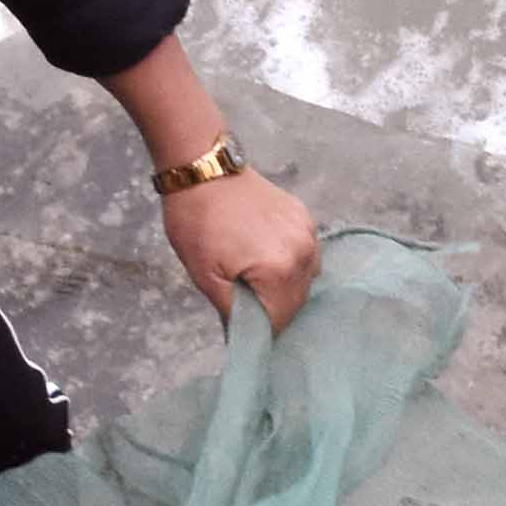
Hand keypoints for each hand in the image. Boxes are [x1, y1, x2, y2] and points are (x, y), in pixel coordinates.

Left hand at [163, 165, 320, 328]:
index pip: (279, 319)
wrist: (204, 170)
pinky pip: (307, 254)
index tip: (244, 325)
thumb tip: (244, 334)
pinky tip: (267, 255)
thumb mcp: (204, 275)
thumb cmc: (197, 221)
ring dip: (285, 286)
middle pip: (297, 301)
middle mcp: (303, 253)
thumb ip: (231, 310)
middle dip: (273, 308)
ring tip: (256, 278)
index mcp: (279, 270)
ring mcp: (308, 233)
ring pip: (305, 278)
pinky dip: (291, 262)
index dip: (260, 329)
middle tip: (246, 300)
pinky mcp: (306, 217)